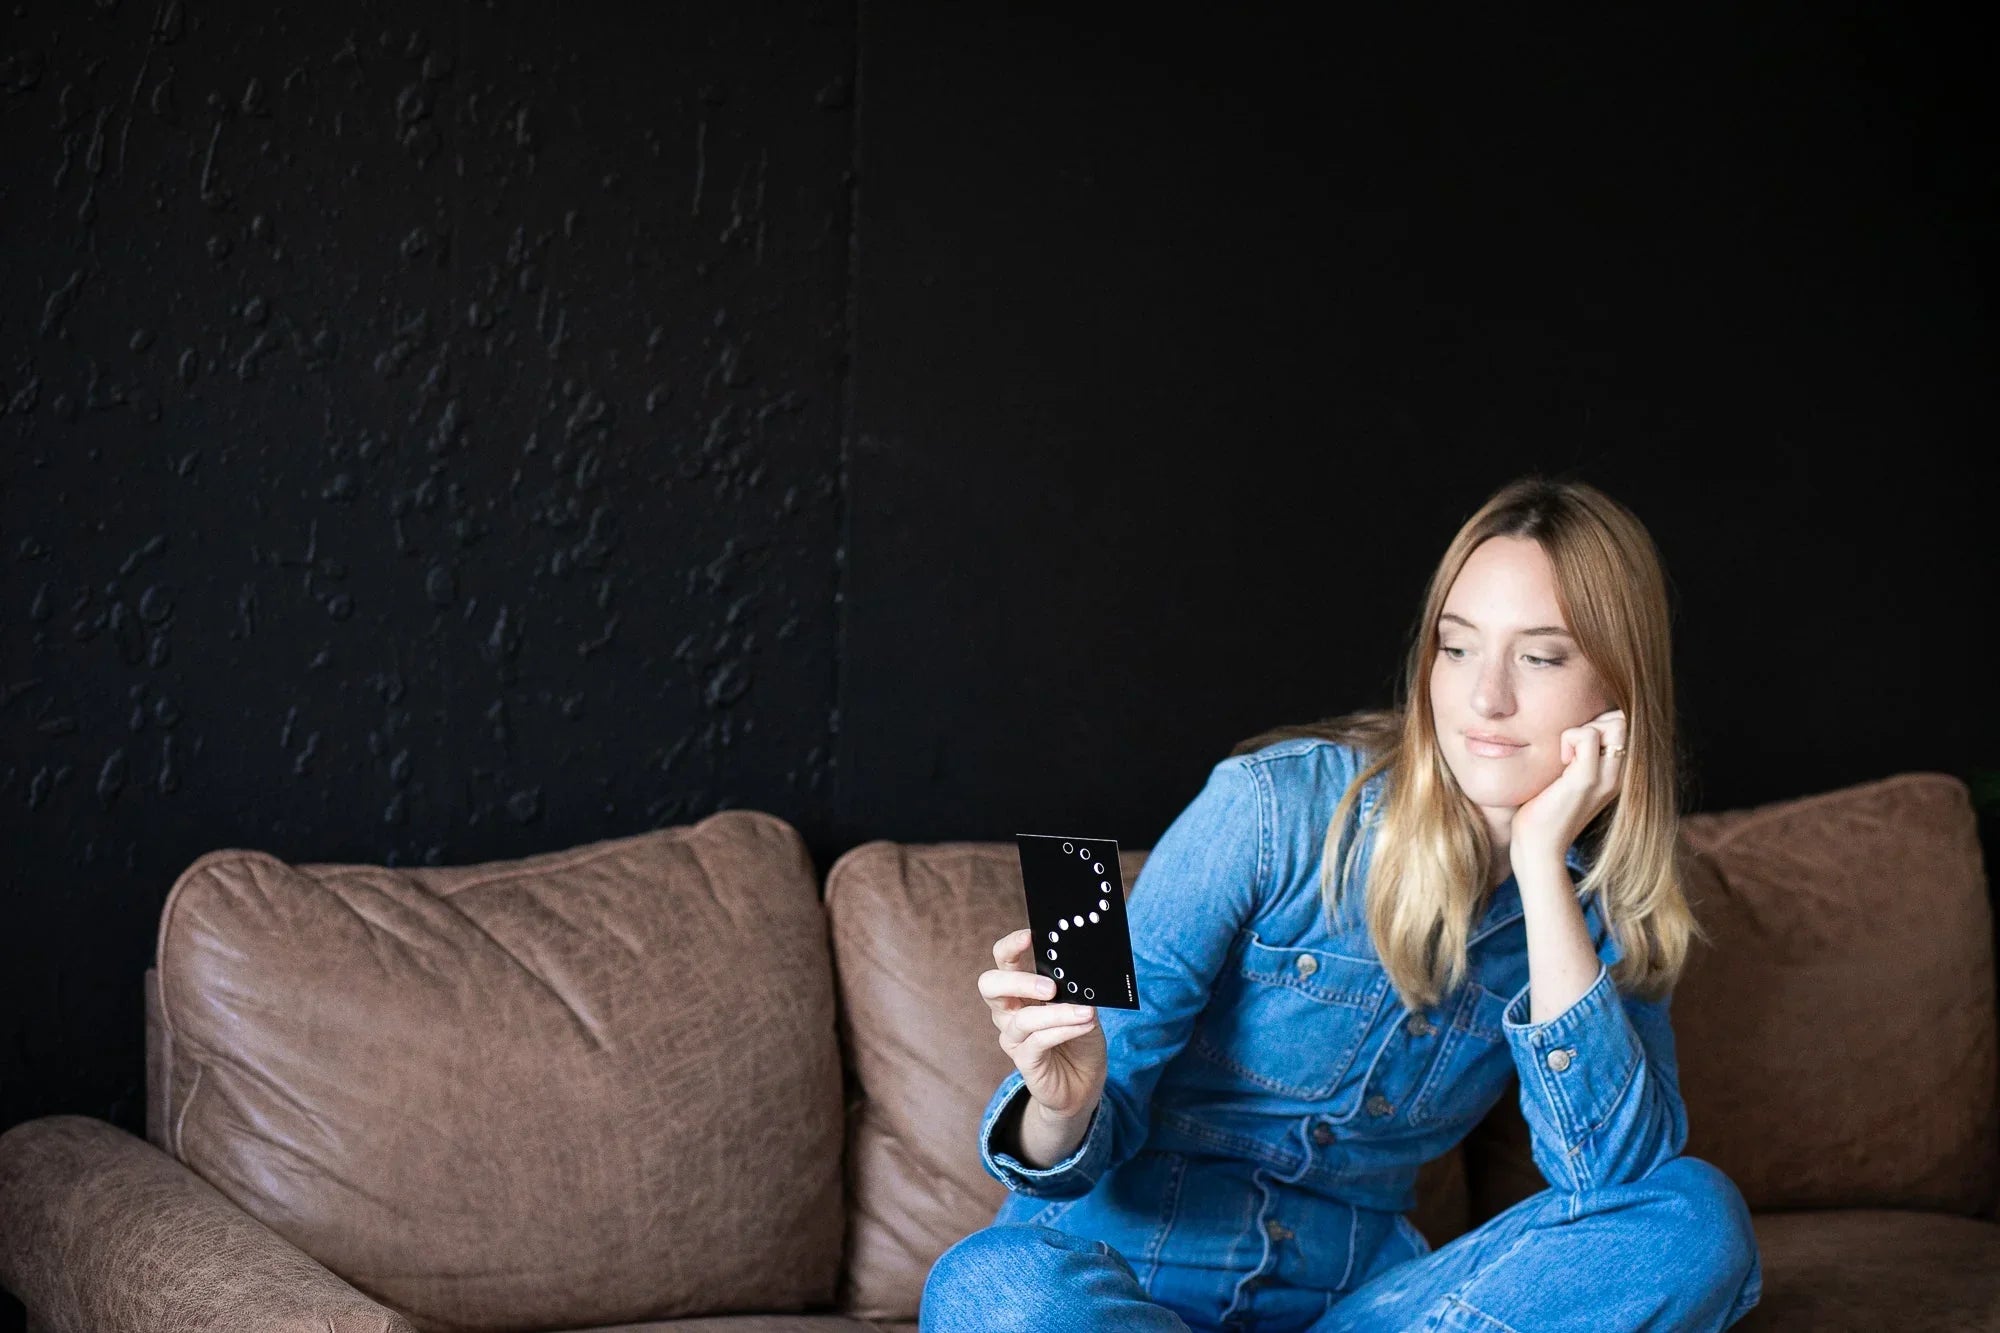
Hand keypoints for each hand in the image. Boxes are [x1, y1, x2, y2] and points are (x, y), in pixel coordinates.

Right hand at [978, 927, 1105, 1121]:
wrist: (1083, 1082)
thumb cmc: (1079, 1037)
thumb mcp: (1081, 1004)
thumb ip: (1075, 987)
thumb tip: (1081, 967)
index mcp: (1019, 989)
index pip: (1003, 960)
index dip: (1010, 946)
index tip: (1029, 935)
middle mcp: (1008, 1010)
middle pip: (991, 986)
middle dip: (1018, 981)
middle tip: (1050, 987)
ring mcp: (1014, 1037)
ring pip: (1023, 1019)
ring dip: (1057, 1013)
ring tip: (1086, 1012)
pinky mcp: (1025, 1060)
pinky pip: (1038, 1041)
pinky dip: (1063, 1030)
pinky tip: (1084, 1024)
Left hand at [1510, 708, 1626, 870]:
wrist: (1538, 847)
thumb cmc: (1543, 810)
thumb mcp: (1565, 777)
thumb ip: (1575, 755)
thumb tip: (1567, 726)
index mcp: (1615, 773)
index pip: (1622, 725)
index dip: (1597, 722)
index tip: (1573, 745)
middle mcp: (1618, 774)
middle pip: (1623, 720)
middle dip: (1594, 720)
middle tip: (1569, 747)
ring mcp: (1606, 777)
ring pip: (1614, 723)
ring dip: (1582, 729)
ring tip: (1565, 756)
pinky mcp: (1585, 780)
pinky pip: (1587, 736)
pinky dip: (1569, 738)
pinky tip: (1560, 761)